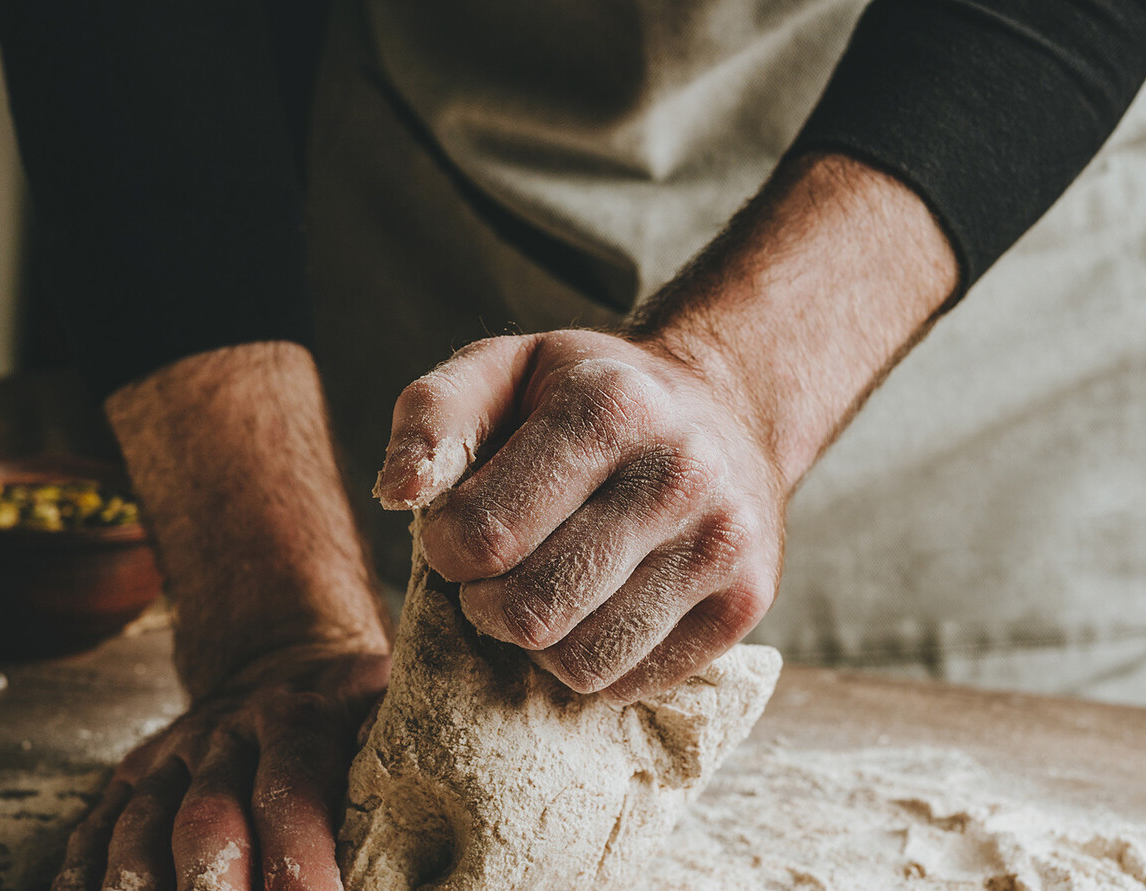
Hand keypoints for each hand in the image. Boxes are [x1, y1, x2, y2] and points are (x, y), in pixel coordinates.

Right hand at [54, 647, 388, 890]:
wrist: (279, 655)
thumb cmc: (355, 710)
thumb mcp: (394, 708)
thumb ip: (410, 755)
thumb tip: (465, 829)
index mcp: (299, 721)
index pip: (293, 792)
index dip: (302, 859)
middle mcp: (224, 739)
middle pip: (205, 822)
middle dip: (216, 890)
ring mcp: (168, 763)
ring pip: (138, 832)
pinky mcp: (128, 785)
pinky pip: (92, 835)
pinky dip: (85, 878)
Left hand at [375, 329, 786, 703]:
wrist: (726, 408)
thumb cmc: (586, 397)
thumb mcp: (501, 369)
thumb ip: (433, 417)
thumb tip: (398, 493)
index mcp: (610, 406)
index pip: (486, 534)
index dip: (445, 549)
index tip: (457, 532)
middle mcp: (679, 473)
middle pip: (532, 612)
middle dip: (484, 605)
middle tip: (492, 573)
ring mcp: (722, 543)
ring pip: (582, 662)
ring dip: (537, 642)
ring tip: (545, 587)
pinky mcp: (747, 602)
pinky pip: (632, 683)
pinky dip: (594, 661)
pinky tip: (598, 607)